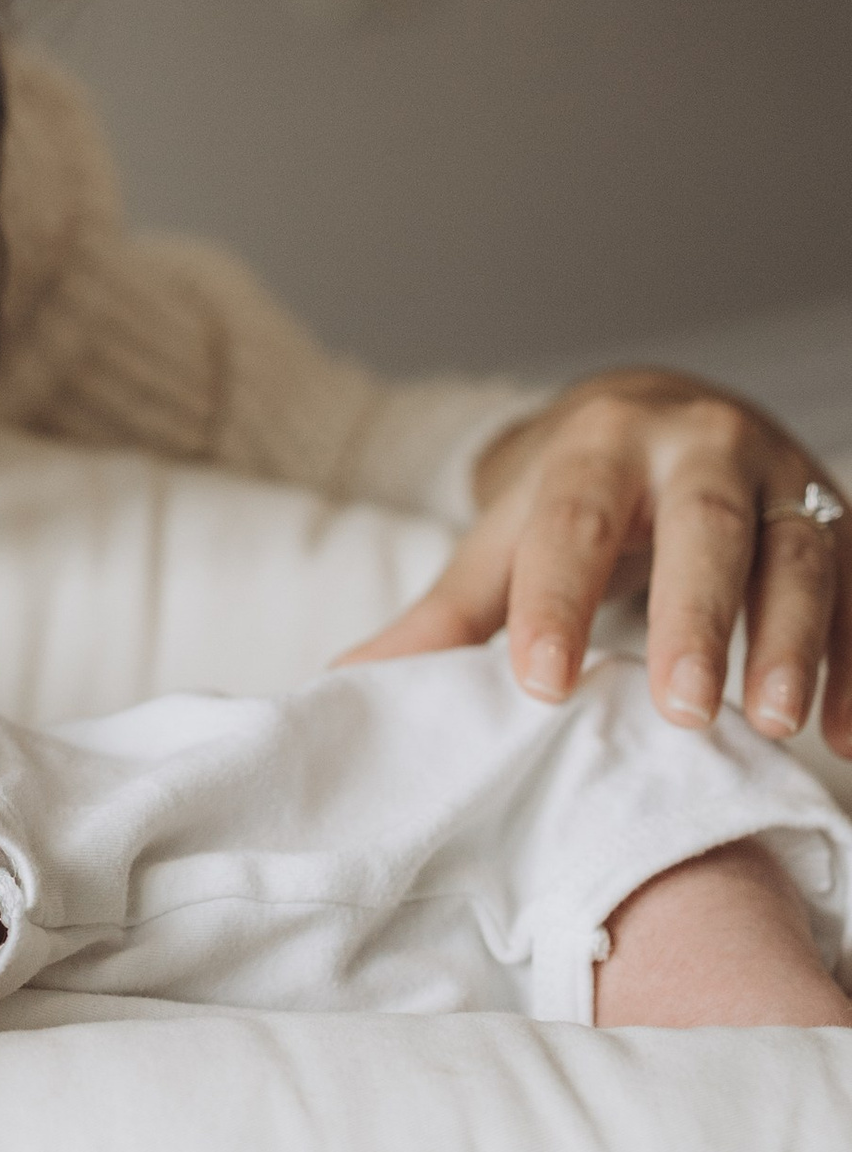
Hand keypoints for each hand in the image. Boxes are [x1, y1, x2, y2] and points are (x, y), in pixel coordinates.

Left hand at [345, 368, 849, 749]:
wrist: (663, 413)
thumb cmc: (576, 496)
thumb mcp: (508, 536)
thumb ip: (446, 613)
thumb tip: (349, 681)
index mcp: (600, 444)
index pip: (574, 520)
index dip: (557, 600)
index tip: (540, 682)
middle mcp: (699, 446)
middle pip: (705, 525)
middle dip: (697, 615)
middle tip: (683, 707)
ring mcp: (781, 477)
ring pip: (800, 552)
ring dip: (793, 639)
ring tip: (771, 722)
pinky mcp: (841, 519)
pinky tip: (843, 738)